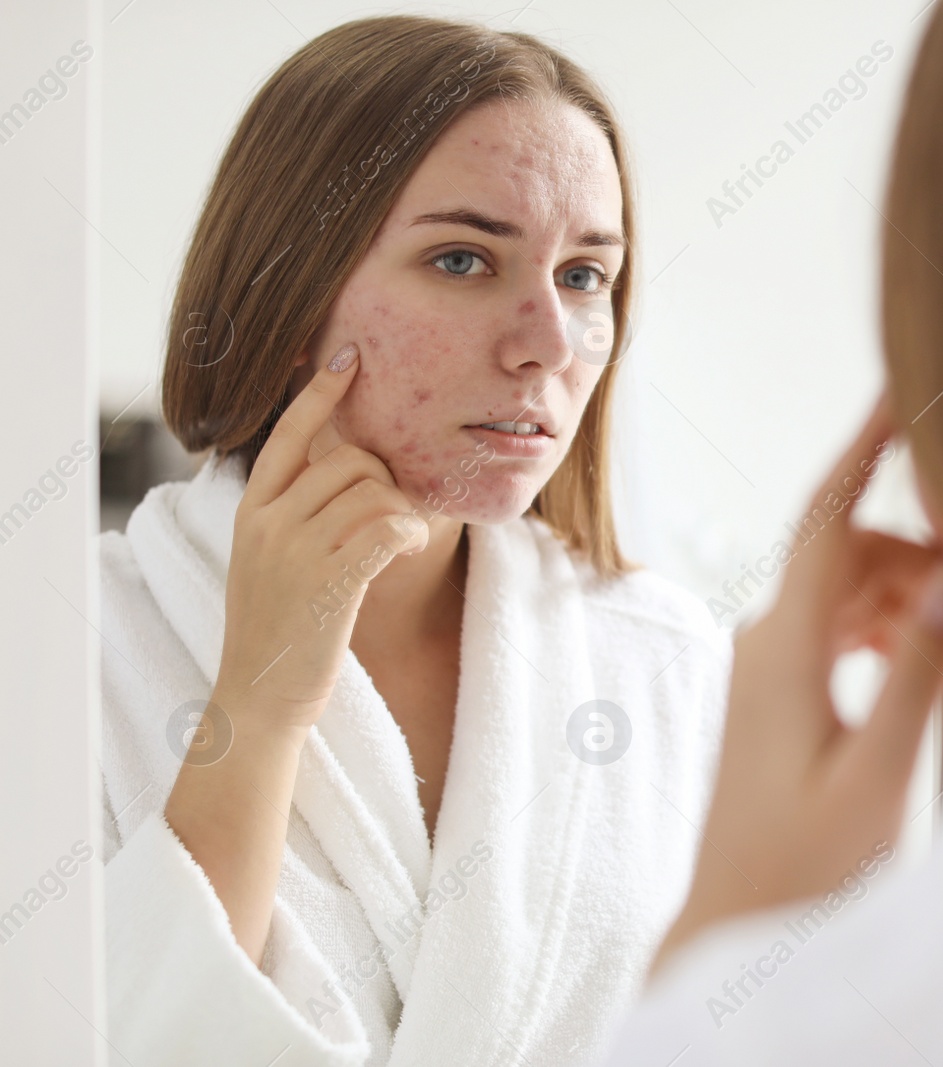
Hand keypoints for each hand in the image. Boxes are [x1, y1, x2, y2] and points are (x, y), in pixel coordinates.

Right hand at [212, 342, 427, 728]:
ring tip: (402, 541)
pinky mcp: (330, 582)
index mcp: (252, 511)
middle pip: (348, 461)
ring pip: (374, 492)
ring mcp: (297, 551)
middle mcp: (269, 522)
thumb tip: (347, 472)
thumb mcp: (269, 561)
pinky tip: (409, 548)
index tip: (347, 356)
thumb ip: (294, 515)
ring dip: (403, 512)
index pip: (287, 435)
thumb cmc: (279, 631)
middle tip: (394, 514)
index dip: (320, 394)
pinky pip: (387, 528)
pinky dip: (409, 533)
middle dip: (385, 479)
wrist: (259, 699)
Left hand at [654, 397, 942, 968]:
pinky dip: (905, 640)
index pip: (830, 516)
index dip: (867, 447)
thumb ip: (919, 671)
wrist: (737, 922)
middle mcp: (771, 637)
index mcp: (786, 646)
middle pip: (865, 556)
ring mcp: (773, 661)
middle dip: (942, 563)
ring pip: (864, 595)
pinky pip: (851, 633)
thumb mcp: (879, 771)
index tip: (904, 389)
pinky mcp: (783, 687)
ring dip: (931, 609)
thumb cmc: (804, 864)